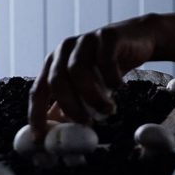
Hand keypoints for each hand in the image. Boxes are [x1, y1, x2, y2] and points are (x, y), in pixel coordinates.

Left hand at [28, 16, 158, 134]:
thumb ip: (69, 106)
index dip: (36, 114)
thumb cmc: (108, 69)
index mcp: (54, 63)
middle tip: (86, 123)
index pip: (38, 90)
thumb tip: (54, 136)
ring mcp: (85, 40)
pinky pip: (105, 60)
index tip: (42, 138)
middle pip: (56, 81)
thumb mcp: (86, 88)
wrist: (138, 40)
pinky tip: (119, 87)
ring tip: (108, 110)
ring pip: (78, 70)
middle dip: (70, 107)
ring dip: (92, 95)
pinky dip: (111, 78)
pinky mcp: (106, 36)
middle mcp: (65, 50)